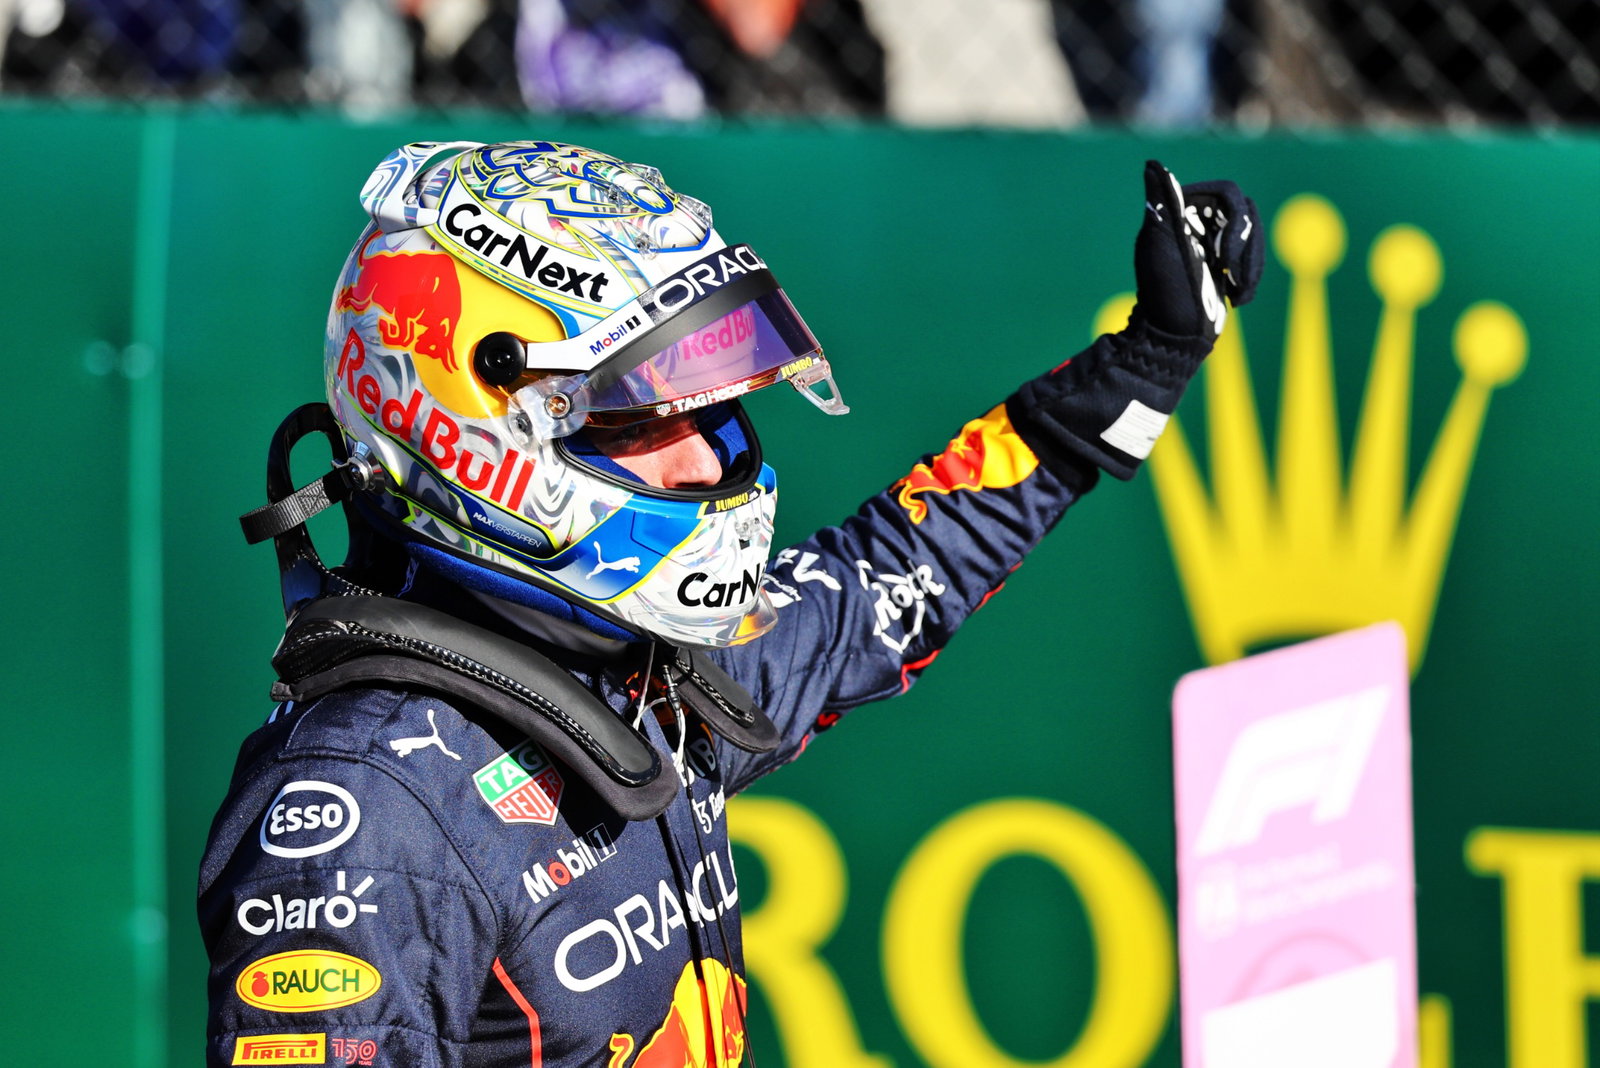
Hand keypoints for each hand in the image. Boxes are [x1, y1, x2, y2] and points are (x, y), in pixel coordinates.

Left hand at [1134, 161, 1262, 340]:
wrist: (1172, 336)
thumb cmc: (1166, 290)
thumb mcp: (1161, 243)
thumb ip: (1161, 203)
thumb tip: (1151, 164)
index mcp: (1180, 211)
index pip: (1227, 193)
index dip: (1234, 221)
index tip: (1223, 257)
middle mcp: (1195, 221)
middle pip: (1245, 213)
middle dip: (1245, 246)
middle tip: (1229, 275)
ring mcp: (1210, 242)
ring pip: (1252, 235)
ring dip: (1252, 264)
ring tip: (1238, 292)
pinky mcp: (1222, 264)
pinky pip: (1251, 256)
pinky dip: (1251, 276)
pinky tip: (1239, 299)